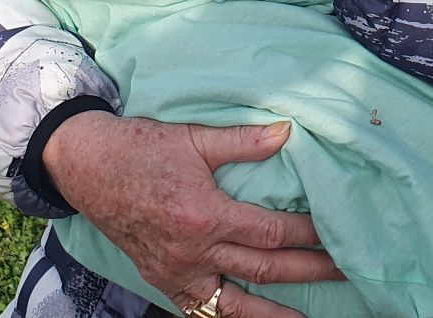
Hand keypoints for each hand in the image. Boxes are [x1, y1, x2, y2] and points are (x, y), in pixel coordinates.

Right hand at [44, 112, 337, 316]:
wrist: (86, 166)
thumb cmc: (140, 148)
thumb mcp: (193, 138)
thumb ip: (243, 141)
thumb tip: (287, 133)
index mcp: (205, 215)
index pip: (271, 234)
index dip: (308, 236)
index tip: (336, 233)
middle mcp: (193, 252)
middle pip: (264, 270)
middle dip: (309, 272)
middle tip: (345, 272)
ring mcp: (175, 272)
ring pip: (233, 305)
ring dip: (272, 313)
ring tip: (306, 317)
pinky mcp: (160, 280)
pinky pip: (197, 310)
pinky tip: (248, 317)